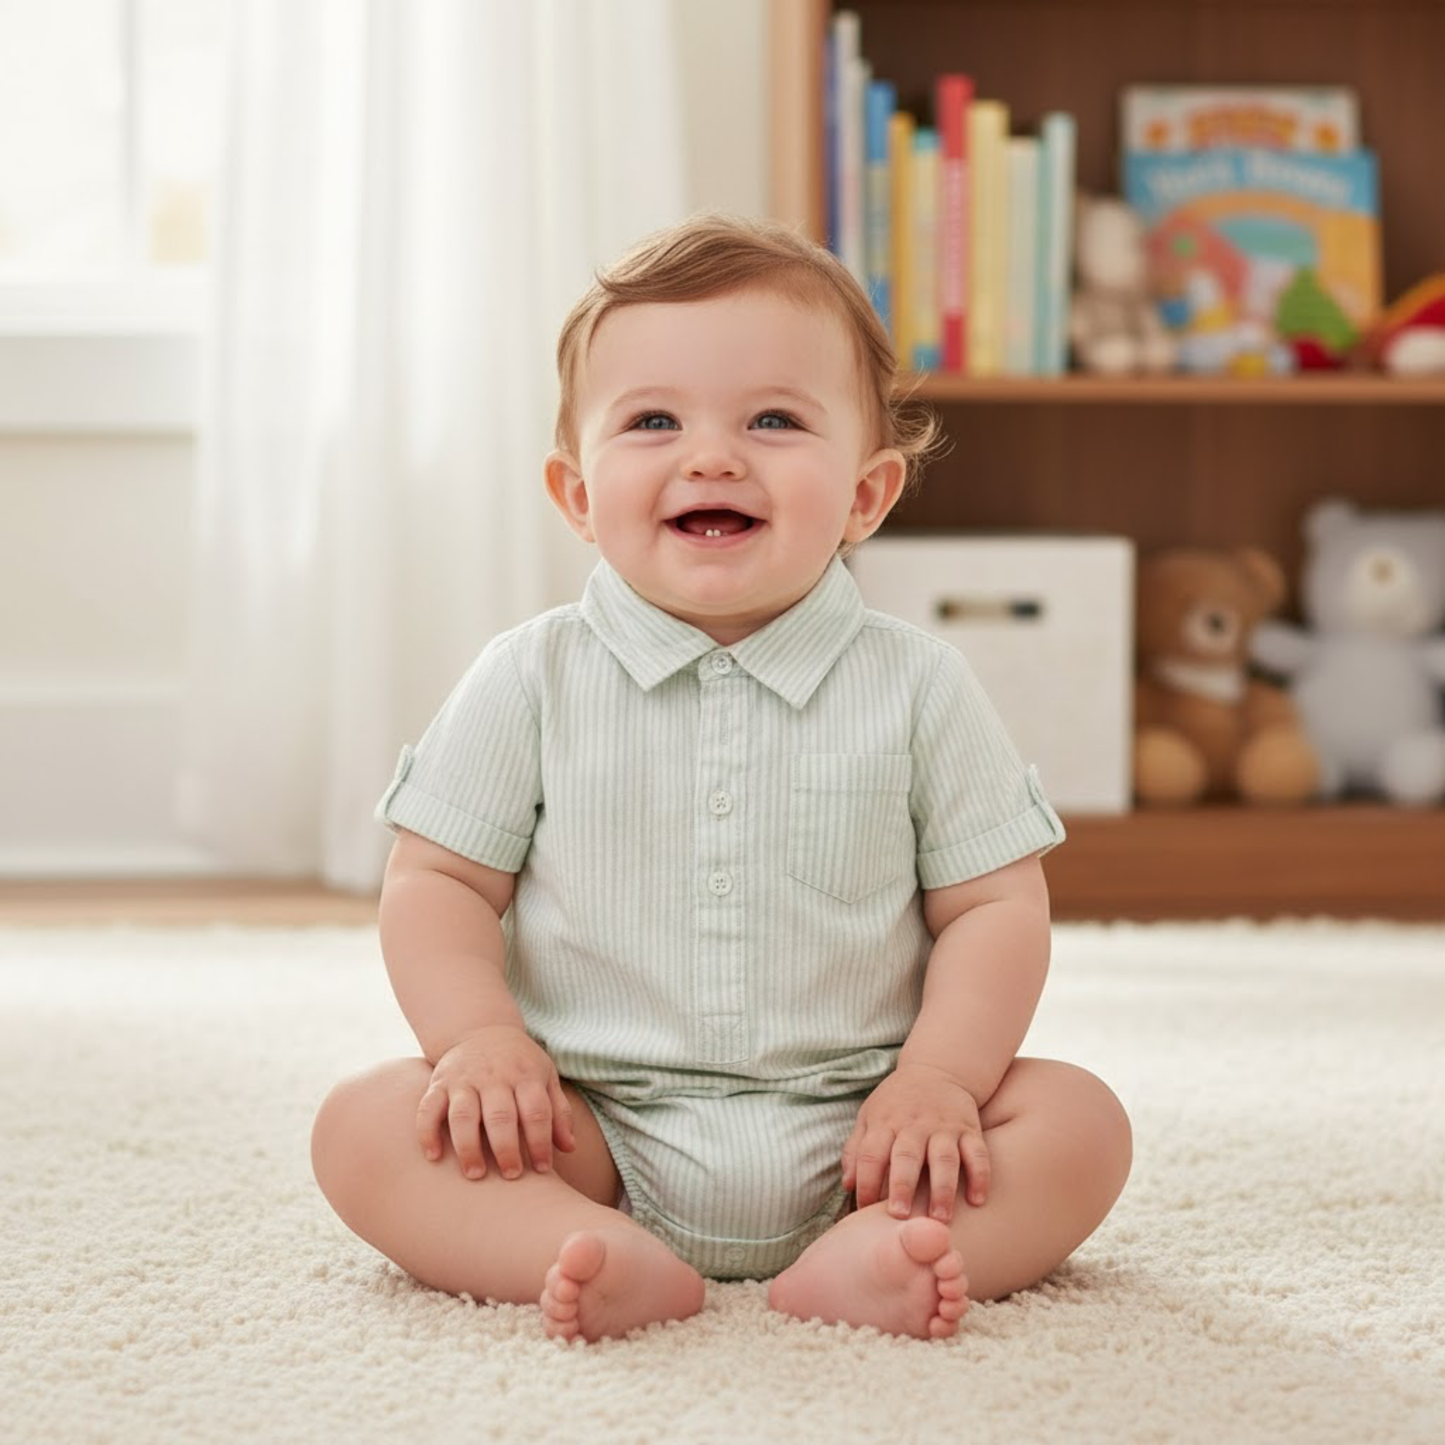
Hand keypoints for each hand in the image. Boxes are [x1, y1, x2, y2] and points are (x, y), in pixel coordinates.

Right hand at [417, 1024, 575, 1180]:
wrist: (480, 1030)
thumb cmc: (519, 1063)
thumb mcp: (545, 1077)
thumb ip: (558, 1112)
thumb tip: (570, 1148)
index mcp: (525, 1075)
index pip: (536, 1111)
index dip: (540, 1142)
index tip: (543, 1170)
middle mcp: (494, 1077)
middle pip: (500, 1115)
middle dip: (506, 1148)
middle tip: (511, 1176)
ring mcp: (464, 1079)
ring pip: (463, 1115)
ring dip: (468, 1147)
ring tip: (475, 1174)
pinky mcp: (439, 1083)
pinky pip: (428, 1108)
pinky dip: (427, 1132)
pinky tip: (433, 1156)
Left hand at [842, 1062, 989, 1222]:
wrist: (936, 1069)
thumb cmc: (896, 1102)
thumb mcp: (869, 1115)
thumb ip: (855, 1149)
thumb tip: (848, 1186)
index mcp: (885, 1122)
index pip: (871, 1154)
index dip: (866, 1182)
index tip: (864, 1210)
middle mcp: (914, 1125)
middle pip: (907, 1156)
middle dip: (903, 1187)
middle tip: (901, 1217)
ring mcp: (944, 1127)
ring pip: (944, 1158)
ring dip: (942, 1189)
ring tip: (940, 1218)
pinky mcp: (969, 1129)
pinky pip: (978, 1153)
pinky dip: (980, 1176)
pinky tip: (977, 1200)